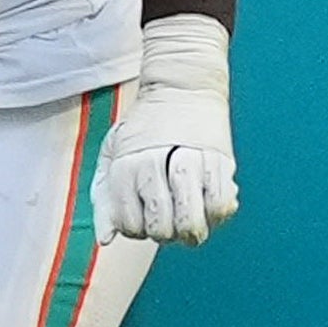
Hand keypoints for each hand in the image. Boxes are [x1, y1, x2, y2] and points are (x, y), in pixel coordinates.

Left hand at [97, 13, 239, 243]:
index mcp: (126, 164)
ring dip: (190, 232)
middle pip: (161, 228)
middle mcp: (155, 163)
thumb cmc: (143, 129)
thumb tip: (107, 240)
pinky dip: (217, 215)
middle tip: (167, 220)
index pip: (130, 224)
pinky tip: (208, 206)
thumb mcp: (114, 156)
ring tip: (189, 222)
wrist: (182, 86)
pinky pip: (222, 205)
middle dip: (164, 235)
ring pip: (191, 221)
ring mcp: (189, 161)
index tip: (142, 215)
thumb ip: (105, 199)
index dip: (136, 231)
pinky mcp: (220, 159)